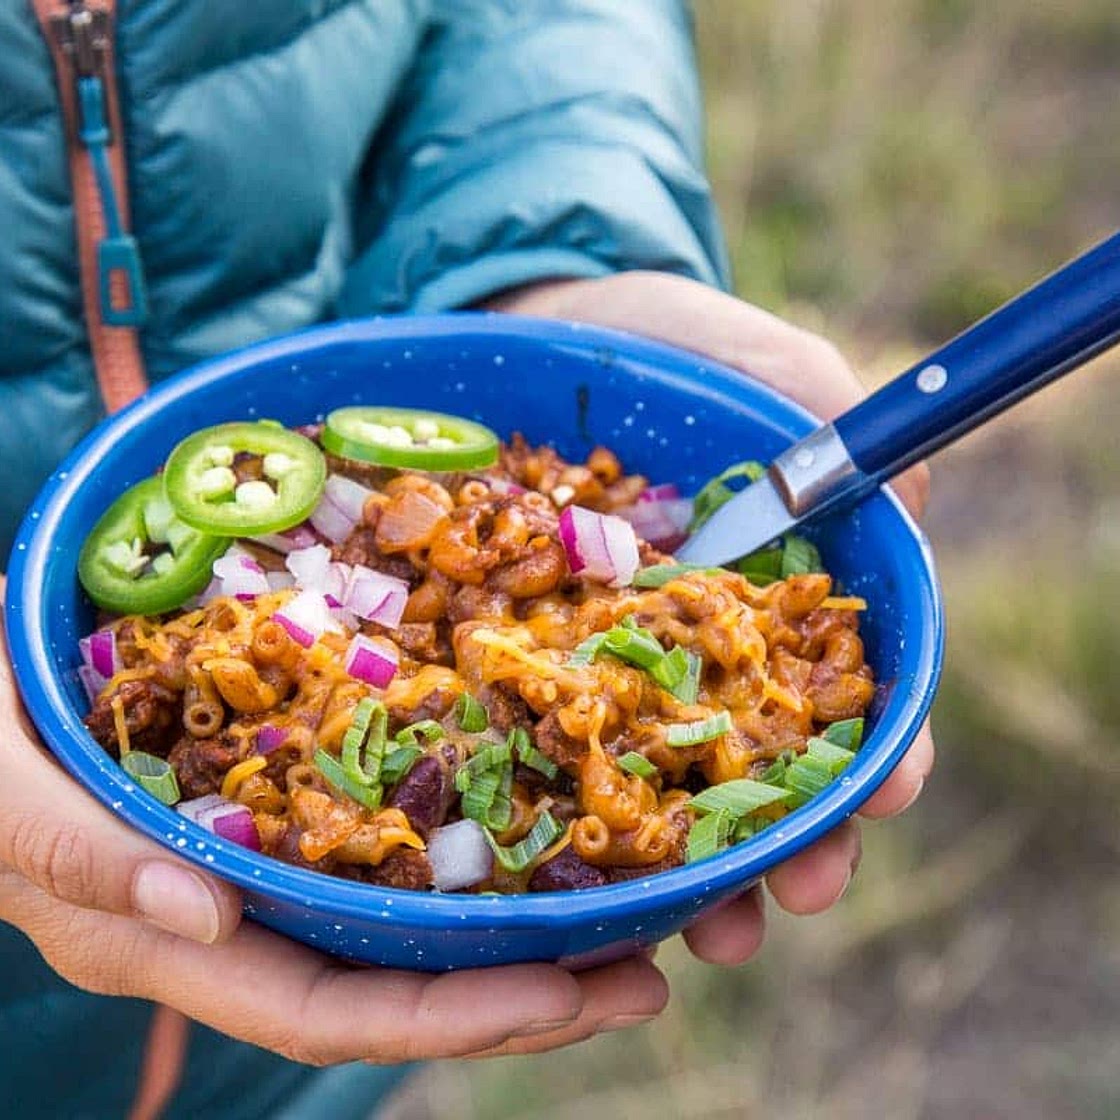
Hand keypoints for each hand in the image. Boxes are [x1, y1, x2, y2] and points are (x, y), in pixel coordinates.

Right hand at [0, 595, 667, 1061]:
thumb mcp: (6, 792)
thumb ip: (85, 859)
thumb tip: (207, 915)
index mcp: (167, 938)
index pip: (323, 1011)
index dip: (444, 1016)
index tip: (560, 996)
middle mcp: (230, 920)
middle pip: (389, 985)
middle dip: (517, 995)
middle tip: (644, 972)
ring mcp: (259, 868)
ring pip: (401, 925)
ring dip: (512, 928)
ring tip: (629, 917)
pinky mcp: (280, 809)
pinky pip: (384, 849)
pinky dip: (462, 853)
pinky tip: (532, 831)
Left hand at [489, 271, 935, 963]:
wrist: (531, 336)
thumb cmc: (662, 347)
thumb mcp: (759, 362)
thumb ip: (833, 419)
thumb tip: (912, 502)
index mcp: (766, 601)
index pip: (839, 696)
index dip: (869, 755)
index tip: (881, 799)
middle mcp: (695, 656)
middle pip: (754, 771)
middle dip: (781, 847)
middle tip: (784, 903)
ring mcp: (607, 672)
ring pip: (656, 794)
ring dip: (685, 874)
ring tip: (694, 931)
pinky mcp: (525, 671)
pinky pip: (544, 758)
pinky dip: (566, 825)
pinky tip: (572, 882)